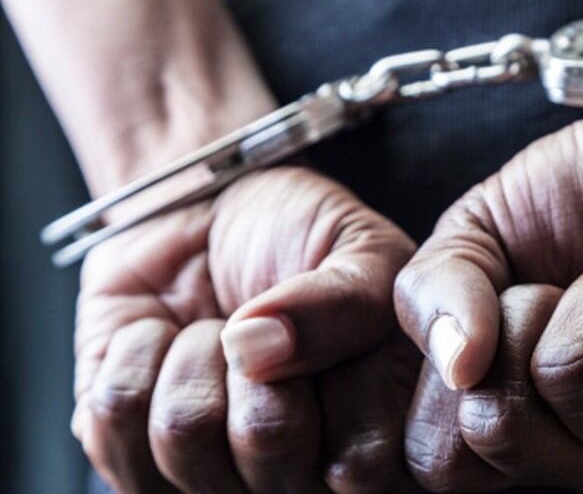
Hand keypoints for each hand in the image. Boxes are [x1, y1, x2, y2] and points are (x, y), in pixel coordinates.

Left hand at [73, 166, 418, 491]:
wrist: (213, 215)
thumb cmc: (301, 239)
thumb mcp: (363, 251)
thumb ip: (351, 304)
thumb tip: (261, 350)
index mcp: (367, 445)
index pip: (364, 468)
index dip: (351, 396)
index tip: (349, 349)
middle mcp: (291, 477)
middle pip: (272, 458)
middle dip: (266, 371)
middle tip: (270, 337)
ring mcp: (206, 474)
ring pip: (184, 437)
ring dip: (199, 355)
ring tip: (220, 333)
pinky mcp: (126, 448)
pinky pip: (114, 414)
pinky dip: (140, 349)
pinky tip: (169, 338)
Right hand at [395, 111, 582, 487]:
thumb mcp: (475, 234)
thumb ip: (432, 295)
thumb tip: (458, 367)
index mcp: (521, 426)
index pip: (442, 460)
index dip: (443, 377)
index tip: (489, 304)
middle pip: (497, 426)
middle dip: (522, 316)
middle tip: (567, 287)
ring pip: (575, 379)